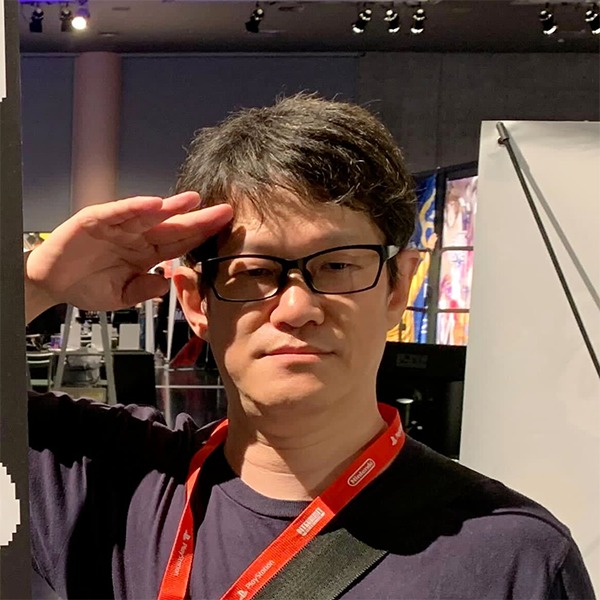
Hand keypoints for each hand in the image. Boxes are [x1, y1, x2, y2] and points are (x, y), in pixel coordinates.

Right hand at [25, 192, 231, 318]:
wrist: (50, 284)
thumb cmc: (86, 285)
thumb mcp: (120, 297)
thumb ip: (143, 291)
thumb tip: (165, 283)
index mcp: (146, 254)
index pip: (180, 244)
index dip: (202, 237)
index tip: (226, 232)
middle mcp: (136, 237)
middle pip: (173, 226)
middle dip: (199, 219)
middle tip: (225, 211)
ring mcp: (117, 227)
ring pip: (149, 215)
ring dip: (171, 208)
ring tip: (194, 201)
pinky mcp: (95, 220)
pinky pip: (117, 213)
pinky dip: (134, 207)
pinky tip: (154, 204)